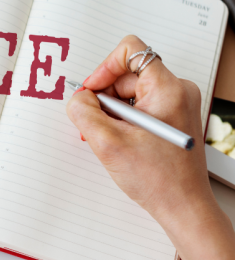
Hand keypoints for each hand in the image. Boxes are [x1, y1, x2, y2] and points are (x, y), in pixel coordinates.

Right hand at [66, 35, 234, 259]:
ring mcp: (176, 105)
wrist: (183, 208)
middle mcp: (177, 91)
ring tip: (106, 136)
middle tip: (94, 121)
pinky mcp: (172, 118)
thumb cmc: (158, 179)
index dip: (104, 67)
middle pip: (127, 74)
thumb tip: (77, 97)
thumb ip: (83, 111)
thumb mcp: (107, 141)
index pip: (131, 51)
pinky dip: (122, 119)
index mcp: (168, 88)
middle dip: (104, 96)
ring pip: (130, 92)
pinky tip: (116, 140)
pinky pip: (138, 106)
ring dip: (111, 111)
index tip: (92, 90)